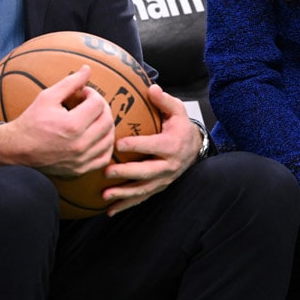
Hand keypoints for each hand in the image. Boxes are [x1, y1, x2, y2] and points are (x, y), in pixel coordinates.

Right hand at [0, 65, 114, 175]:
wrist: (17, 149)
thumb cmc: (31, 121)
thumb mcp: (47, 97)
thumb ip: (70, 82)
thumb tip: (87, 69)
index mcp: (72, 125)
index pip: (98, 104)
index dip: (93, 94)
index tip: (84, 93)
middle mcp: (79, 144)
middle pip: (107, 121)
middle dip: (102, 107)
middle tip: (92, 103)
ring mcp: (81, 159)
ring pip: (109, 139)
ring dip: (106, 124)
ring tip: (95, 118)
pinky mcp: (80, 170)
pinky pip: (104, 157)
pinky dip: (105, 145)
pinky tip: (98, 136)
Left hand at [101, 84, 202, 216]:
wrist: (194, 147)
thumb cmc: (180, 126)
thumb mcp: (178, 110)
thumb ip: (164, 100)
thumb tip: (152, 88)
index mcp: (171, 145)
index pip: (153, 145)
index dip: (137, 145)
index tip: (118, 144)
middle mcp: (168, 165)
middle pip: (146, 172)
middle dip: (126, 173)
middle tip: (107, 171)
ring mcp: (163, 179)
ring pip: (143, 189)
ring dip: (123, 194)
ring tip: (105, 195)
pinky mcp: (158, 187)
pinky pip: (142, 198)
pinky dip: (126, 205)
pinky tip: (109, 210)